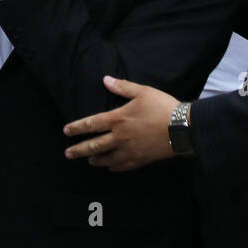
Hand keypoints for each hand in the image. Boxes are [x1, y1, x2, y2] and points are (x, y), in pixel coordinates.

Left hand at [63, 76, 178, 170]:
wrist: (182, 128)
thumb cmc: (162, 107)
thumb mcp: (142, 92)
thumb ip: (122, 87)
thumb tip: (105, 79)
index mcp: (118, 119)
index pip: (92, 124)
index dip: (77, 127)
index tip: (66, 131)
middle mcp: (120, 137)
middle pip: (94, 146)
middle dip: (79, 150)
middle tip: (68, 154)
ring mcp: (129, 151)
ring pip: (107, 159)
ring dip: (95, 160)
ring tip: (88, 161)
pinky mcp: (140, 160)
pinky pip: (122, 166)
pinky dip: (113, 167)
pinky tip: (110, 167)